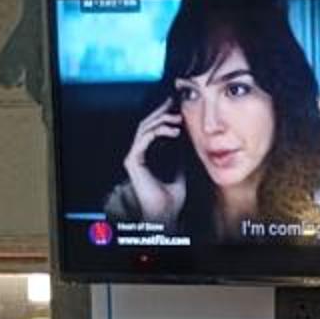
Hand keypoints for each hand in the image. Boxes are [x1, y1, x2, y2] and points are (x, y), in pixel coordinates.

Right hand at [122, 101, 185, 224]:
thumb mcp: (180, 172)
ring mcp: (132, 158)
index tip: (176, 108)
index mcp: (145, 157)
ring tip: (178, 119)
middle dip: (160, 112)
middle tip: (174, 103)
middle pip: (145, 125)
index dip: (162, 117)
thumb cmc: (172, 199)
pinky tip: (174, 131)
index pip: (151, 130)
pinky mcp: (132, 161)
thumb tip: (187, 143)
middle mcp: (136, 155)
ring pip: (144, 129)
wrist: (166, 214)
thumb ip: (180, 158)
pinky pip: (144, 139)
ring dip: (162, 120)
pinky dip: (159, 131)